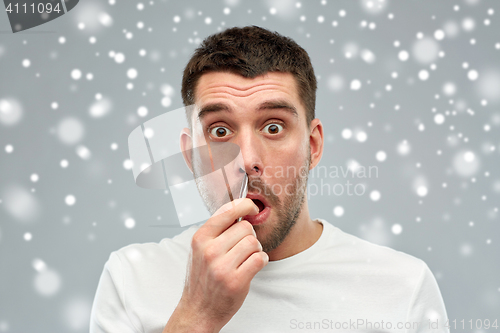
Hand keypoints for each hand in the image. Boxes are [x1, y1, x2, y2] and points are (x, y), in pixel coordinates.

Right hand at [164, 198, 268, 332]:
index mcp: (201, 238)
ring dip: (256, 249)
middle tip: (243, 247)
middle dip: (250, 235)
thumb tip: (240, 208)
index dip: (245, 205)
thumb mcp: (200, 249)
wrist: (198, 310)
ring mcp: (222, 267)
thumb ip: (217, 230)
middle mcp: (209, 251)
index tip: (252, 208)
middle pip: (245, 227)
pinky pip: (260, 258)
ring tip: (246, 258)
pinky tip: (253, 266)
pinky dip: (261, 260)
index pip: (227, 211)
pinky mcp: (236, 281)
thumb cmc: (202, 278)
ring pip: (254, 242)